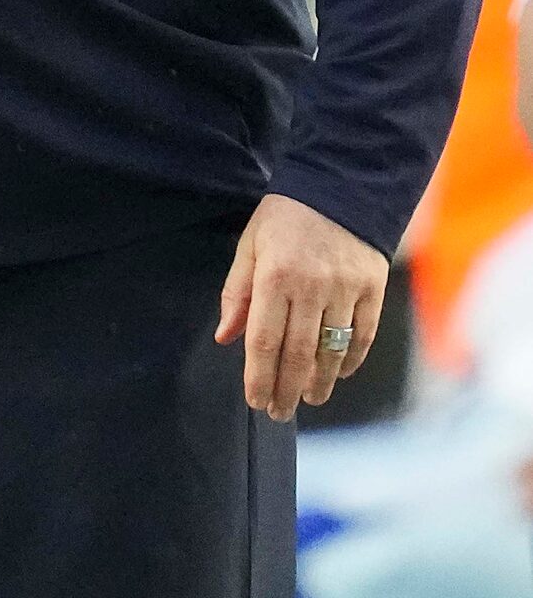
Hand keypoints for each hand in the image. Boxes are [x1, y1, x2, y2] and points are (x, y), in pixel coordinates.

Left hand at [215, 193, 387, 421]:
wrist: (341, 185)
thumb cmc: (285, 218)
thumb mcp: (250, 246)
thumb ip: (237, 293)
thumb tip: (225, 338)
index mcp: (275, 277)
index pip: (264, 341)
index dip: (259, 377)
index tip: (255, 401)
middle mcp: (312, 287)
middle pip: (299, 353)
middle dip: (286, 389)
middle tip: (278, 413)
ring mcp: (347, 290)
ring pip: (333, 350)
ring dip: (320, 382)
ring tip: (307, 400)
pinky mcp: (373, 289)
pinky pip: (363, 335)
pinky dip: (352, 360)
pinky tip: (339, 375)